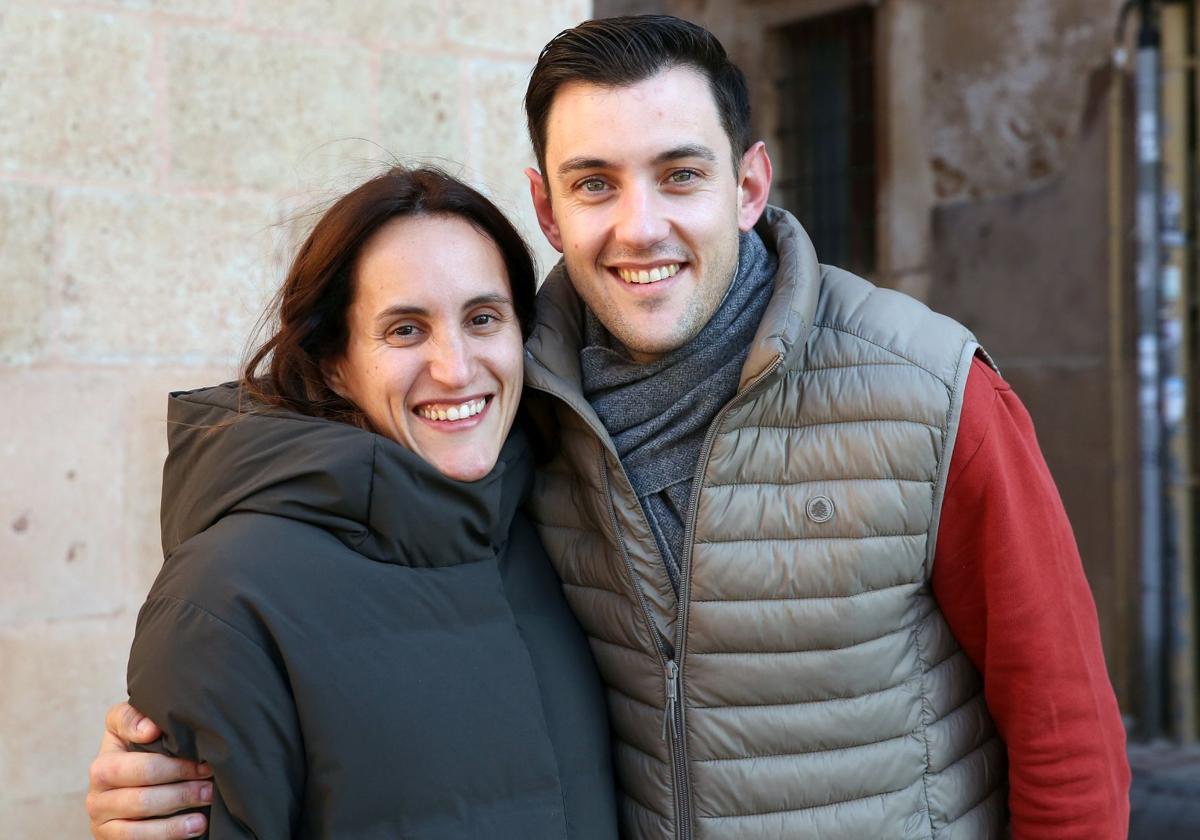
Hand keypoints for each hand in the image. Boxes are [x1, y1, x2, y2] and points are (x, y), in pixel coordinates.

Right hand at [86, 702, 213, 838]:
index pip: (135, 762)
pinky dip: (169, 833)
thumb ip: (136, 719)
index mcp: (105, 758)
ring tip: (207, 803)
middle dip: (181, 784)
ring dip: (179, 808)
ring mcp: (100, 815)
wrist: (137, 787)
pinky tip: (195, 826)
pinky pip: (137, 839)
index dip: (170, 759)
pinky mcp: (108, 838)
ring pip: (141, 812)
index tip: (202, 758)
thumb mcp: (138, 730)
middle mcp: (97, 787)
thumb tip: (150, 728)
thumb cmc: (144, 754)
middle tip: (210, 780)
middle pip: (142, 785)